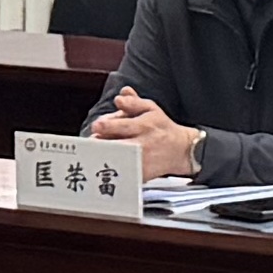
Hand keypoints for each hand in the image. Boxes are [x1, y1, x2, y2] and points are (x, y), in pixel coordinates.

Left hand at [88, 93, 203, 179]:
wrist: (180, 150)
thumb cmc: (161, 128)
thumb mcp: (150, 109)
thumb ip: (133, 102)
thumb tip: (120, 97)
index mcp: (143, 126)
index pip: (123, 126)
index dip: (106, 126)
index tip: (97, 126)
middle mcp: (142, 145)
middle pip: (117, 146)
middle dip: (100, 144)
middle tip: (92, 142)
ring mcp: (141, 162)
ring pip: (117, 162)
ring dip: (102, 158)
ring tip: (94, 154)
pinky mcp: (141, 175)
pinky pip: (122, 175)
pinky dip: (111, 171)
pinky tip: (103, 166)